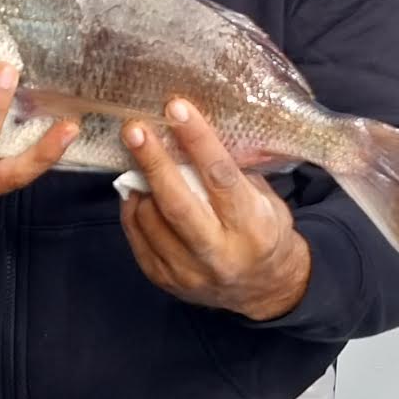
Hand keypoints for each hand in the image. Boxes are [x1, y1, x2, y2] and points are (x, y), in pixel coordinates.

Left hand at [118, 100, 310, 321]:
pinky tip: (137, 190)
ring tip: (138, 156)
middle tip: (135, 129)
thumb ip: (233, 173)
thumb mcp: (265, 199)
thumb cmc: (264, 231)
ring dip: (140, 184)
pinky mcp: (166, 281)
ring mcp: (190, 272)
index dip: (197, 140)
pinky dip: (133, 209)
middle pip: (177, 203)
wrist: (264, 289)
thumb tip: (193, 131)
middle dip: (153, 162)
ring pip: (152, 221)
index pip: (219, 177)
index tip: (177, 109)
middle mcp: (220, 253)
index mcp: (252, 227)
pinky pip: (138, 239)